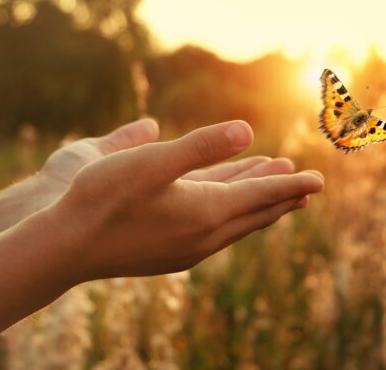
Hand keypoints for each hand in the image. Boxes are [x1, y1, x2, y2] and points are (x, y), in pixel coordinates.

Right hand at [49, 120, 323, 281]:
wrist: (65, 248)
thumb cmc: (103, 198)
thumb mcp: (152, 163)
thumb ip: (201, 146)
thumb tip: (247, 131)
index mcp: (207, 211)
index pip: (263, 195)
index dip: (292, 184)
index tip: (319, 179)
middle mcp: (206, 235)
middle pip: (257, 212)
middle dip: (283, 197)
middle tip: (308, 187)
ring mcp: (189, 248)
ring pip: (239, 224)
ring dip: (260, 207)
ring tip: (278, 197)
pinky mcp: (172, 253)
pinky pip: (217, 232)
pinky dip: (234, 217)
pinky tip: (227, 214)